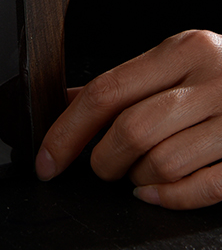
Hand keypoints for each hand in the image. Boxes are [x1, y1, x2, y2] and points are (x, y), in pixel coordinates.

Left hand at [36, 30, 221, 208]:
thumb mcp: (177, 65)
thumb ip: (126, 85)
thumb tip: (64, 105)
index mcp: (184, 50)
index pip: (106, 92)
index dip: (66, 131)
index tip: (46, 161)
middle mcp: (214, 79)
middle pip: (131, 131)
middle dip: (102, 160)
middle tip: (103, 166)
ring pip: (162, 163)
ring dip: (136, 180)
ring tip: (137, 174)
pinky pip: (202, 189)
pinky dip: (168, 198)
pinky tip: (154, 194)